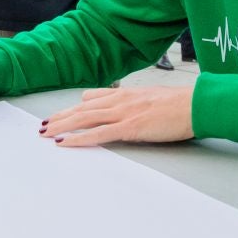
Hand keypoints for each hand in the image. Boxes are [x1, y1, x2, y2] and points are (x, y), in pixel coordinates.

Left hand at [38, 85, 194, 147]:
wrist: (195, 105)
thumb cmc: (179, 105)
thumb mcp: (150, 98)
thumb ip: (132, 103)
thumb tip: (122, 109)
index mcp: (125, 93)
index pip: (91, 98)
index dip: (72, 108)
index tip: (59, 115)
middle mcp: (119, 100)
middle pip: (81, 108)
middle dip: (60, 117)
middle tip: (42, 126)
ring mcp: (123, 113)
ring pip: (84, 118)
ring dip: (61, 126)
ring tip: (45, 133)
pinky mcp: (129, 127)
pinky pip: (98, 134)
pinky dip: (78, 138)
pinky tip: (65, 143)